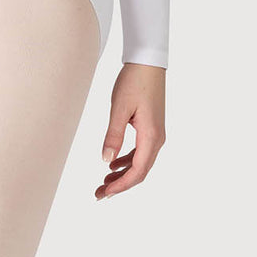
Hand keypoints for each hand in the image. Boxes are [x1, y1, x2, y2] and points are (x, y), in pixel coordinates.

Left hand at [95, 63, 165, 199]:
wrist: (147, 62)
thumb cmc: (134, 81)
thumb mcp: (119, 108)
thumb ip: (113, 135)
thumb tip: (106, 161)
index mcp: (152, 137)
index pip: (137, 171)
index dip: (121, 186)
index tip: (104, 194)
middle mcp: (157, 139)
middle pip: (140, 171)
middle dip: (120, 185)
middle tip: (99, 194)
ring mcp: (156, 133)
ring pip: (140, 162)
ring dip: (123, 174)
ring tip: (104, 182)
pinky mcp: (151, 127)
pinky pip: (140, 151)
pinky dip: (127, 160)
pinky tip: (113, 163)